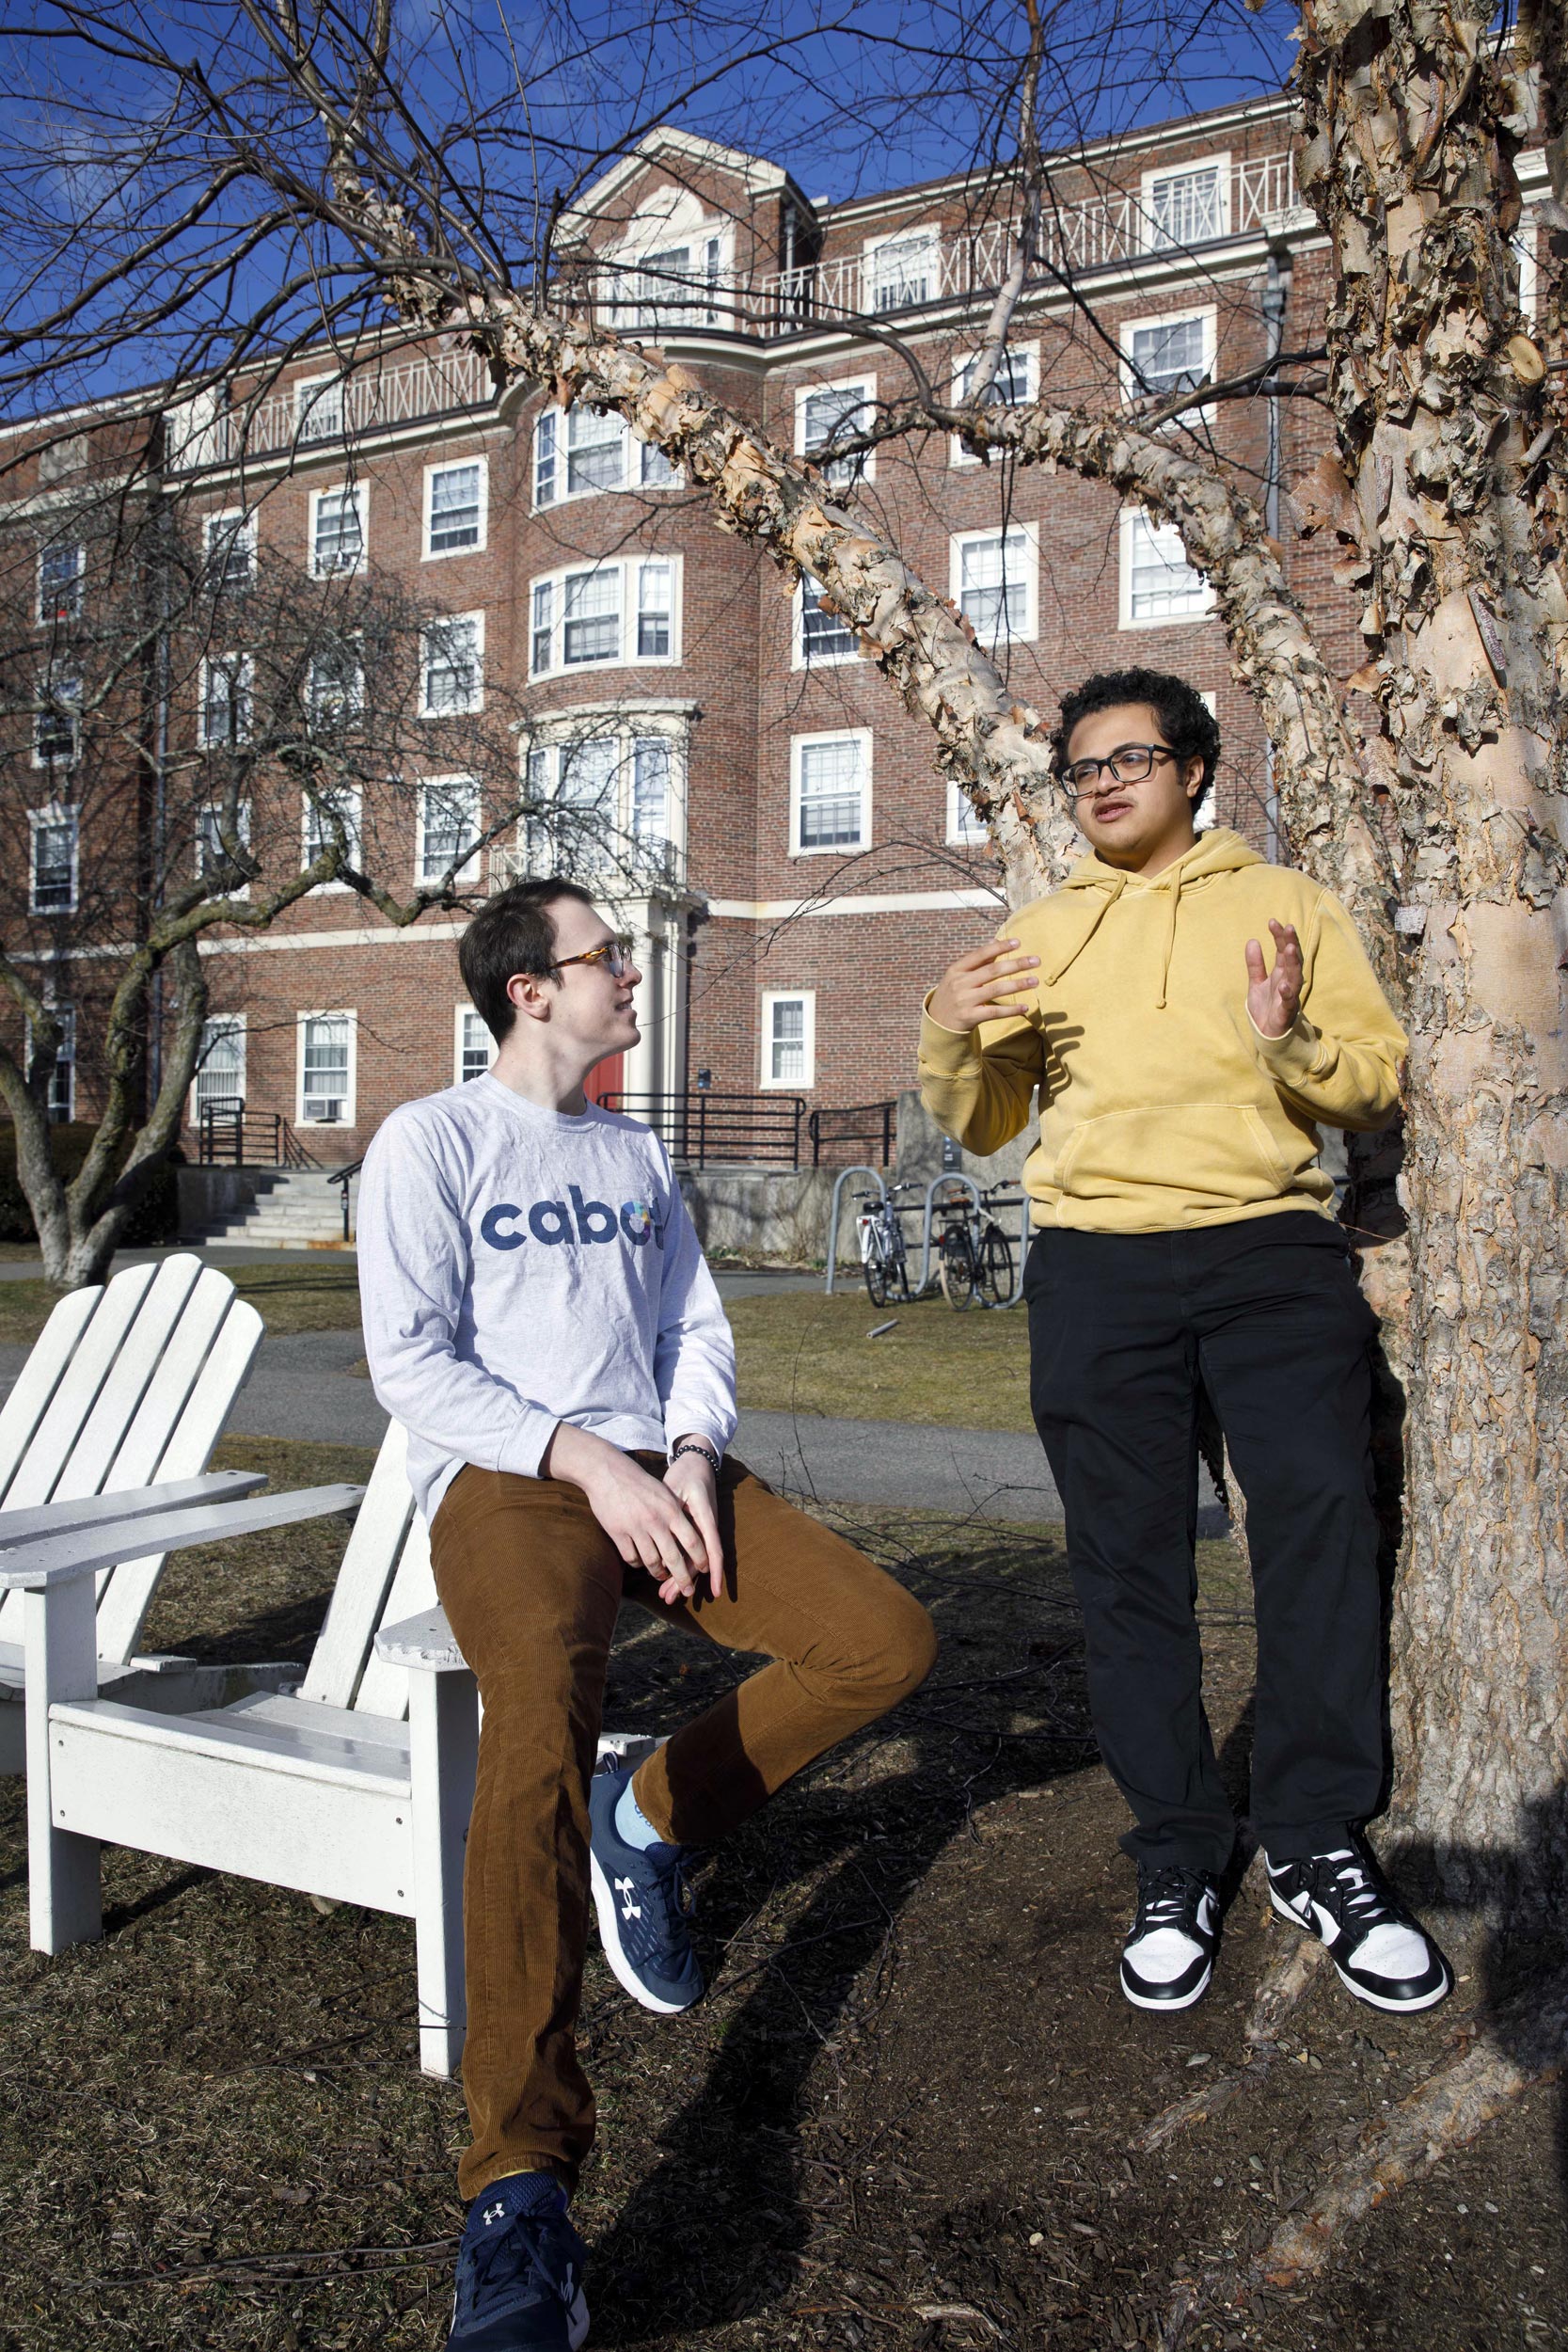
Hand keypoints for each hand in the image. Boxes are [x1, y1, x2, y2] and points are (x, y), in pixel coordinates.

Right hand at [544, 1425, 707, 1597]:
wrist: (608, 1472)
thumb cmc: (639, 1482)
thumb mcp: (664, 1493)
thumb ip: (675, 1514)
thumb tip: (689, 1536)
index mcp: (671, 1510)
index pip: (692, 1541)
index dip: (700, 1559)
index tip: (705, 1570)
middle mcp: (656, 1521)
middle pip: (674, 1558)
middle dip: (683, 1578)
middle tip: (688, 1590)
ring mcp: (636, 1528)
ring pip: (652, 1562)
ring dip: (658, 1573)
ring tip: (662, 1576)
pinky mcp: (618, 1533)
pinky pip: (631, 1558)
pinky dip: (638, 1564)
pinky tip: (640, 1564)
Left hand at [662, 1446, 724, 1601]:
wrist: (696, 1463)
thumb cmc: (685, 1474)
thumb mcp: (676, 1489)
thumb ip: (671, 1511)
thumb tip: (663, 1536)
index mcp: (706, 1517)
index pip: (713, 1549)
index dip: (715, 1572)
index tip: (715, 1593)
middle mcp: (708, 1527)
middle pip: (701, 1561)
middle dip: (686, 1582)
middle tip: (669, 1599)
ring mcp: (703, 1530)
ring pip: (694, 1559)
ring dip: (680, 1577)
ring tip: (665, 1594)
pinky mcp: (696, 1531)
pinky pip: (689, 1552)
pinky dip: (679, 1565)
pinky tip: (666, 1577)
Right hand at [928, 937, 1039, 1031]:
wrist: (937, 1023)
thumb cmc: (953, 994)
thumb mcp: (958, 976)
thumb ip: (977, 961)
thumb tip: (994, 942)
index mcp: (956, 970)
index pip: (980, 954)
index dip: (999, 947)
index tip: (1018, 943)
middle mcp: (959, 983)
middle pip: (992, 971)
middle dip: (1016, 964)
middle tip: (1036, 961)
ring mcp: (964, 1001)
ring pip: (996, 990)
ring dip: (1018, 985)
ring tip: (1035, 981)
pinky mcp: (969, 1017)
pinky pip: (994, 1012)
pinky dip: (1011, 1010)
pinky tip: (1025, 1007)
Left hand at [1246, 920, 1302, 1037]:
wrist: (1266, 1034)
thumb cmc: (1266, 1008)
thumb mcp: (1256, 983)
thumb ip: (1255, 964)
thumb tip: (1252, 941)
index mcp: (1281, 974)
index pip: (1283, 951)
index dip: (1279, 937)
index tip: (1273, 921)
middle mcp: (1288, 982)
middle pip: (1292, 960)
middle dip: (1291, 944)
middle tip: (1287, 928)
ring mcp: (1289, 997)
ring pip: (1295, 978)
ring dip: (1293, 964)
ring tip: (1289, 948)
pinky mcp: (1285, 1013)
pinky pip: (1289, 1003)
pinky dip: (1288, 994)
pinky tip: (1284, 984)